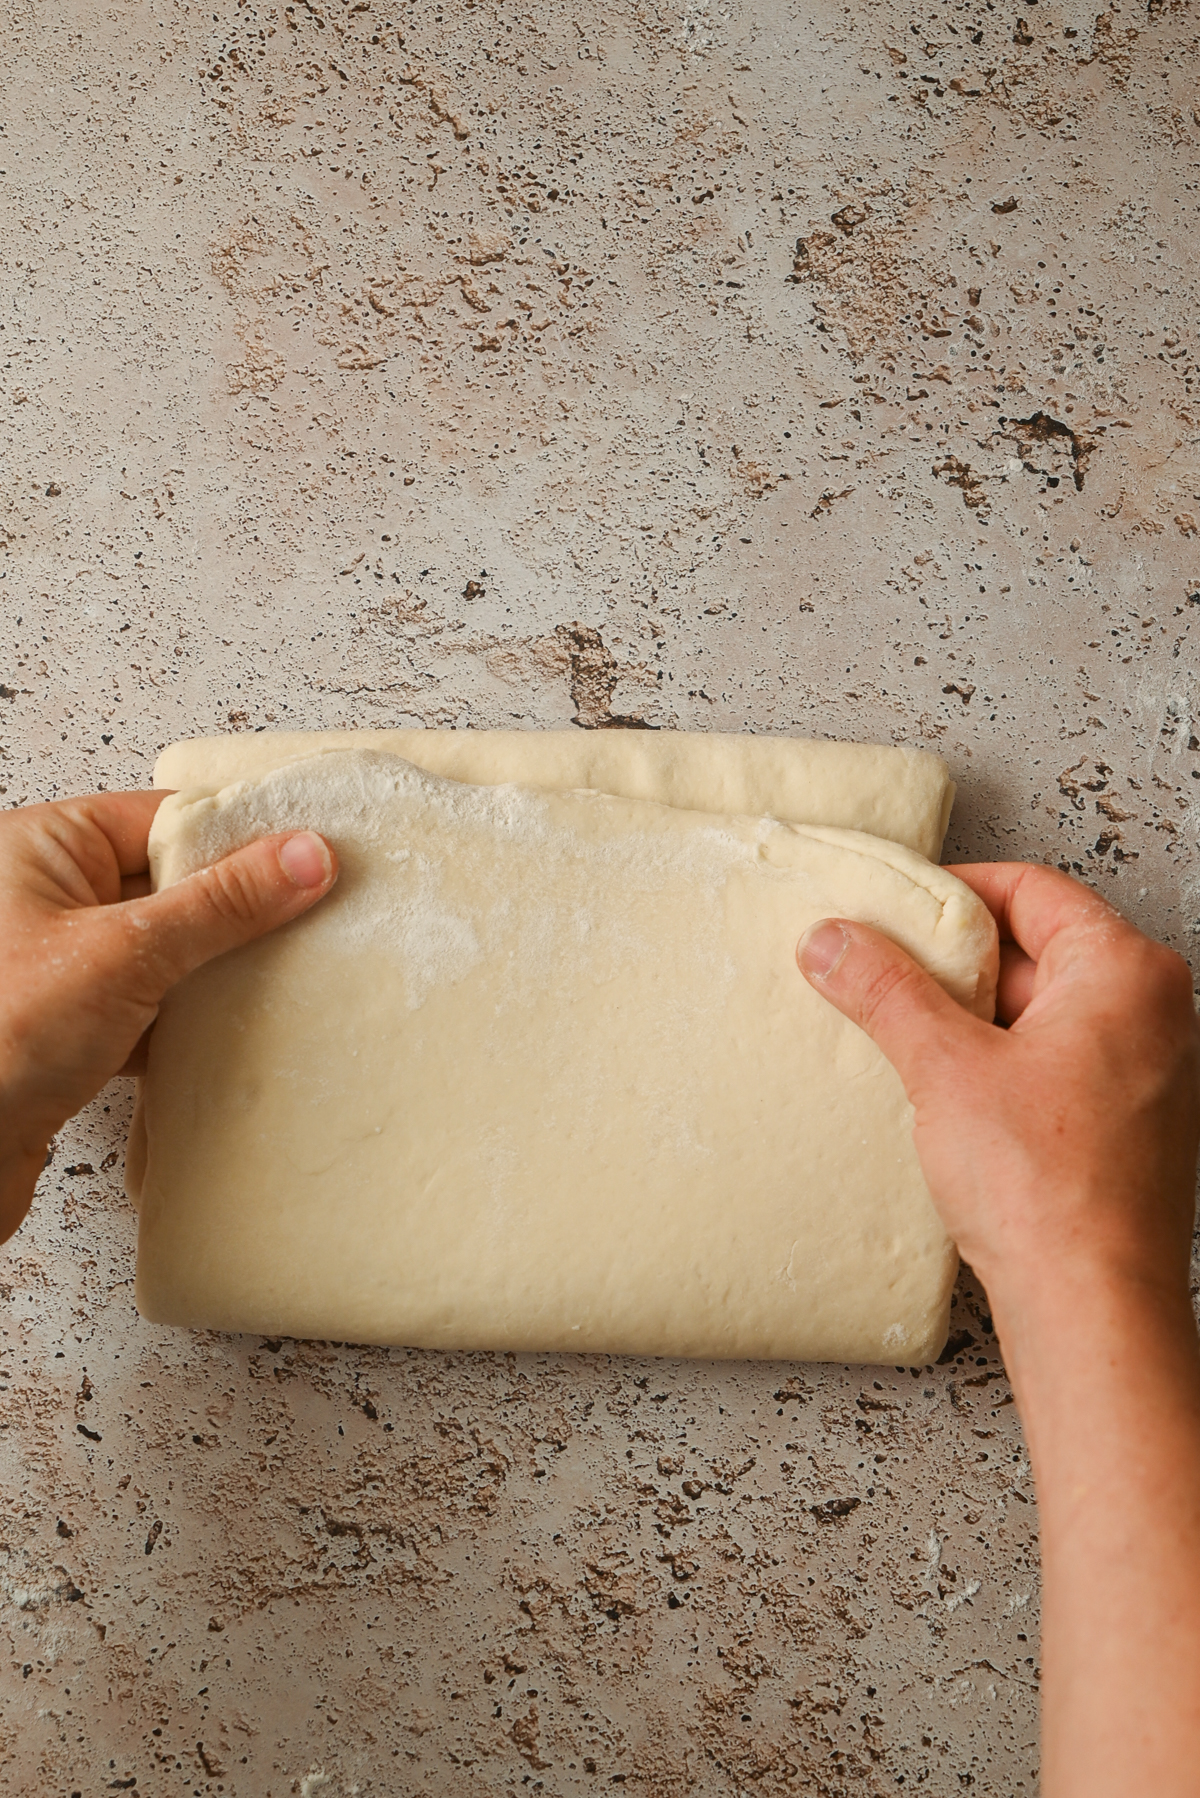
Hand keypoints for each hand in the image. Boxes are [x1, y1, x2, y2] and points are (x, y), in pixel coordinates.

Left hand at [0, 790, 337, 1242]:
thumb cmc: (0, 1037)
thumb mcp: (126, 953)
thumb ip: (221, 904)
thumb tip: (304, 857)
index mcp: (41, 848)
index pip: (165, 819)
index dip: (240, 837)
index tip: (312, 858)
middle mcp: (44, 898)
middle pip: (171, 883)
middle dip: (237, 908)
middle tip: (313, 918)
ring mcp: (57, 968)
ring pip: (165, 950)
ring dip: (215, 970)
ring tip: (285, 975)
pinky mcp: (68, 1030)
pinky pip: (150, 1006)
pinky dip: (189, 1020)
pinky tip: (233, 1032)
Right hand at [799, 863, 1199, 1797]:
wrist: (1098, 1336)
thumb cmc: (1042, 1208)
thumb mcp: (943, 1073)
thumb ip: (882, 989)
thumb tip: (824, 933)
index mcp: (1129, 979)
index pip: (1024, 892)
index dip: (940, 895)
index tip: (868, 907)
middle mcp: (1152, 1024)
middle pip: (1028, 952)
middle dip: (942, 963)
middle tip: (855, 979)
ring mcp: (1139, 1088)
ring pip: (1031, 1019)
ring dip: (958, 1026)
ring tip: (878, 1049)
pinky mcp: (1115, 1147)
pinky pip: (1037, 1075)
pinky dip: (981, 1075)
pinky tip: (925, 1109)